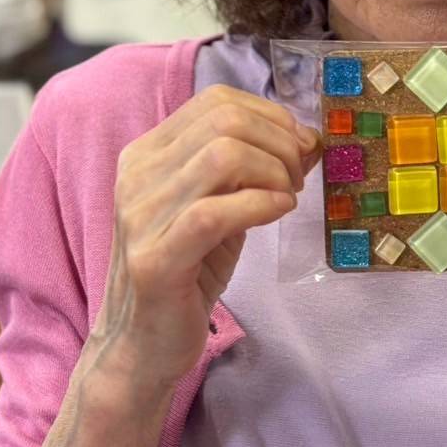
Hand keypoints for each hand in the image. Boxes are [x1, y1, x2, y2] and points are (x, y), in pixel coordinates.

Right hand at [92, 85, 320, 392]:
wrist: (142, 345)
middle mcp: (137, 176)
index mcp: (148, 155)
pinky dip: (260, 204)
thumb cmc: (187, 274)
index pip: (215, 101)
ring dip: (273, 171)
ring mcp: (140, 216)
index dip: (270, 116)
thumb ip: (255, 172)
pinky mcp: (155, 260)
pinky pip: (215, 212)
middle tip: (297, 178)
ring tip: (286, 198)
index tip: (299, 147)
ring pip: (222, 156)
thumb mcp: (225, 211)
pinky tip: (277, 213)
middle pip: (223, 121)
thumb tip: (308, 140)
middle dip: (278, 142)